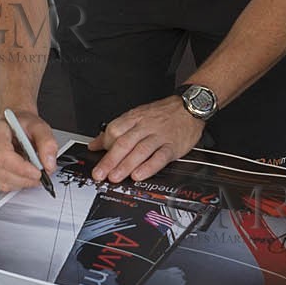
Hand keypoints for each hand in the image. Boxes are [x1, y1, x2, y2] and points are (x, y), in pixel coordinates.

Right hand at [0, 110, 57, 191]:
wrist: (18, 125)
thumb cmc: (24, 125)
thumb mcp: (40, 127)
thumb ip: (47, 143)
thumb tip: (48, 164)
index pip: (3, 155)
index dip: (21, 168)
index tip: (38, 172)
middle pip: (3, 171)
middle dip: (26, 177)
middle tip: (42, 173)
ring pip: (3, 181)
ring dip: (24, 181)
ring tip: (34, 171)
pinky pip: (4, 185)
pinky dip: (19, 183)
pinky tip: (25, 173)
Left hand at [87, 95, 204, 182]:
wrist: (190, 107)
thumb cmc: (163, 113)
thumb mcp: (137, 116)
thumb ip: (115, 130)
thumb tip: (94, 144)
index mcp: (135, 118)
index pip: (115, 130)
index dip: (105, 145)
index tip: (96, 159)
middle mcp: (146, 126)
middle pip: (124, 143)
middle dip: (110, 160)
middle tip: (100, 174)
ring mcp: (159, 136)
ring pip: (140, 151)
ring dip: (125, 165)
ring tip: (115, 177)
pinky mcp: (173, 146)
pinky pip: (160, 157)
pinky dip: (149, 167)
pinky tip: (139, 175)